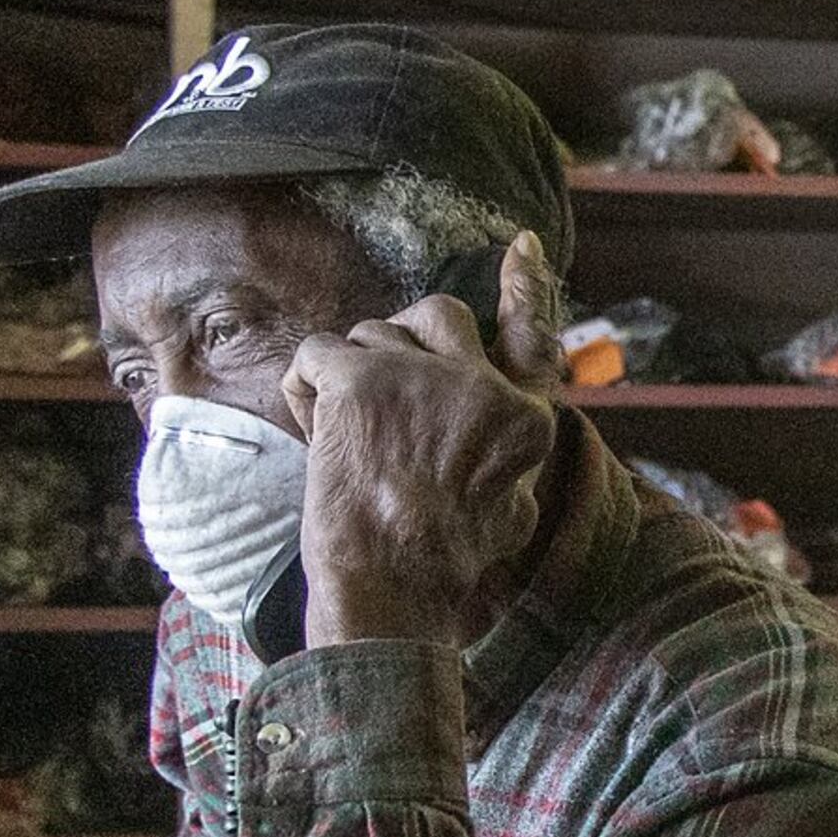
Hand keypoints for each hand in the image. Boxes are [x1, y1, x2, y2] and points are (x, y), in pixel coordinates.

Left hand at [283, 233, 561, 647]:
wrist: (391, 589)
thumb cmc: (442, 567)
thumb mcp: (511, 514)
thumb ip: (507, 460)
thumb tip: (500, 441)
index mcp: (525, 422)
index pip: (531, 339)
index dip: (526, 289)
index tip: (522, 247)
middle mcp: (482, 386)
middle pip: (439, 315)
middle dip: (403, 343)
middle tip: (375, 393)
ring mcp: (421, 376)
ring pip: (372, 334)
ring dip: (350, 375)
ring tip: (343, 436)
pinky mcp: (361, 379)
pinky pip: (318, 352)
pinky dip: (305, 387)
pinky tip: (311, 428)